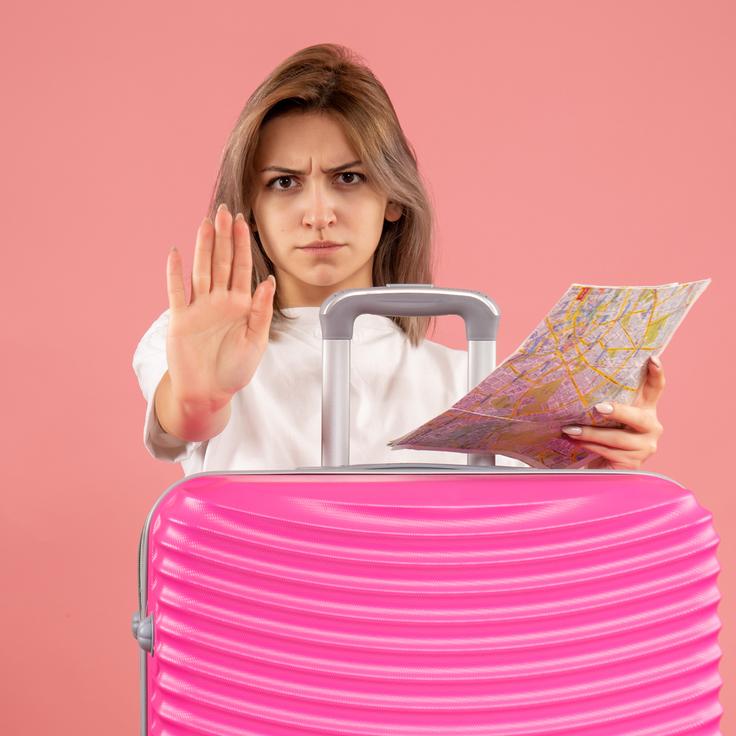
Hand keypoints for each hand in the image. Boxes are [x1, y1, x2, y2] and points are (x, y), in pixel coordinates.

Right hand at [165, 202, 275, 410]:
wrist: (208, 393)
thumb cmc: (234, 370)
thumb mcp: (256, 342)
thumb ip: (262, 311)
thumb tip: (268, 280)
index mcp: (240, 306)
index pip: (242, 268)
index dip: (243, 245)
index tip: (244, 222)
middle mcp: (219, 302)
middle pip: (221, 262)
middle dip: (224, 237)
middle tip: (224, 211)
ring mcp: (199, 308)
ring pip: (201, 270)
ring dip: (203, 247)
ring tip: (205, 223)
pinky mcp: (180, 319)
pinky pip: (177, 292)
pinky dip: (175, 273)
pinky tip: (176, 253)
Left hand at [561, 356, 665, 469]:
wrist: (603, 469)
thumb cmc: (603, 437)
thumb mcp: (606, 418)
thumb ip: (603, 403)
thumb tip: (578, 380)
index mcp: (646, 410)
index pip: (655, 389)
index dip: (657, 374)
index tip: (652, 358)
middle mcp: (651, 427)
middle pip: (637, 417)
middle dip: (618, 412)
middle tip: (598, 408)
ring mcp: (645, 447)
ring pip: (617, 437)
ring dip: (590, 433)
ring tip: (569, 429)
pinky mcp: (633, 463)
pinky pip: (609, 452)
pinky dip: (589, 446)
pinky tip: (574, 442)